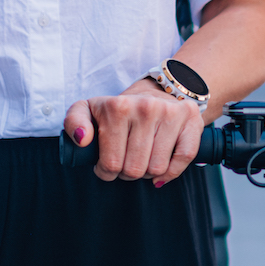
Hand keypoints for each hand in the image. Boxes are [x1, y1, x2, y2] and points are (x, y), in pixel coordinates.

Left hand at [64, 86, 202, 184]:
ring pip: (157, 168)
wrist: (155, 91)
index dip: (107, 172)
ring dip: (148, 173)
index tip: (107, 164)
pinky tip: (162, 168)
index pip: (111, 163)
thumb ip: (74, 122)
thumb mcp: (89, 110)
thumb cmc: (119, 110)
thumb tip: (83, 140)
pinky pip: (183, 159)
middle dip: (127, 173)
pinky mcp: (190, 120)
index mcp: (118, 107)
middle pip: (135, 169)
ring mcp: (170, 113)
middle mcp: (146, 108)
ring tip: (143, 160)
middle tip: (126, 162)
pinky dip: (171, 171)